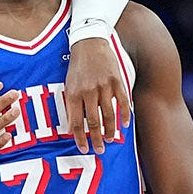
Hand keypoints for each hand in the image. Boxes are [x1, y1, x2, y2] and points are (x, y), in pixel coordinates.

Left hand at [64, 38, 130, 154]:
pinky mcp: (117, 81)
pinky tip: (124, 125)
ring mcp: (104, 87)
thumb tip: (71, 128)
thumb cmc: (77, 67)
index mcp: (73, 94)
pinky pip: (122, 102)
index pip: (76, 122)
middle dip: (96, 138)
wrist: (89, 43)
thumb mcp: (68, 85)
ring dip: (110, 130)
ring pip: (109, 114)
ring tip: (111, 140)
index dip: (79, 138)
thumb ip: (70, 106)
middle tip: (100, 150)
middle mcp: (88, 92)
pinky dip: (124, 115)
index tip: (83, 149)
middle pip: (93, 122)